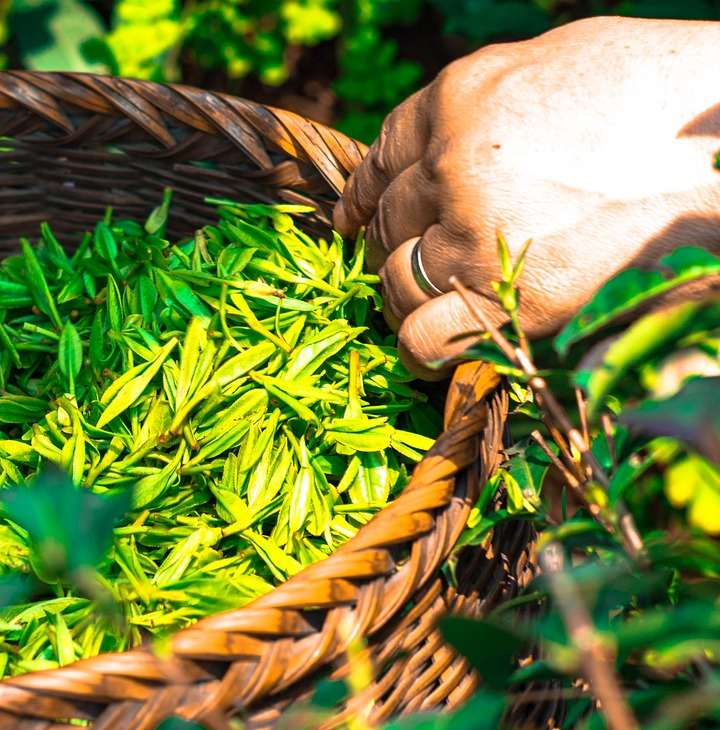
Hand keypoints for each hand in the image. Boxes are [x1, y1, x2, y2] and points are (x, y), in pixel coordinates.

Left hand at [333, 16, 719, 376]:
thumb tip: (434, 152)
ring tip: (431, 304)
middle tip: (415, 264)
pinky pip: (423, 336)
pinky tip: (433, 350)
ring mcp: (474, 231)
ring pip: (395, 281)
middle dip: (394, 248)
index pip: (381, 159)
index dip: (366, 197)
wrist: (714, 138)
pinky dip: (421, 349)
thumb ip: (474, 111)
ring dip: (405, 299)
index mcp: (454, 99)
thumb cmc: (643, 94)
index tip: (358, 222)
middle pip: (387, 223)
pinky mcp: (509, 294)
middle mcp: (450, 164)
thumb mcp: (541, 66)